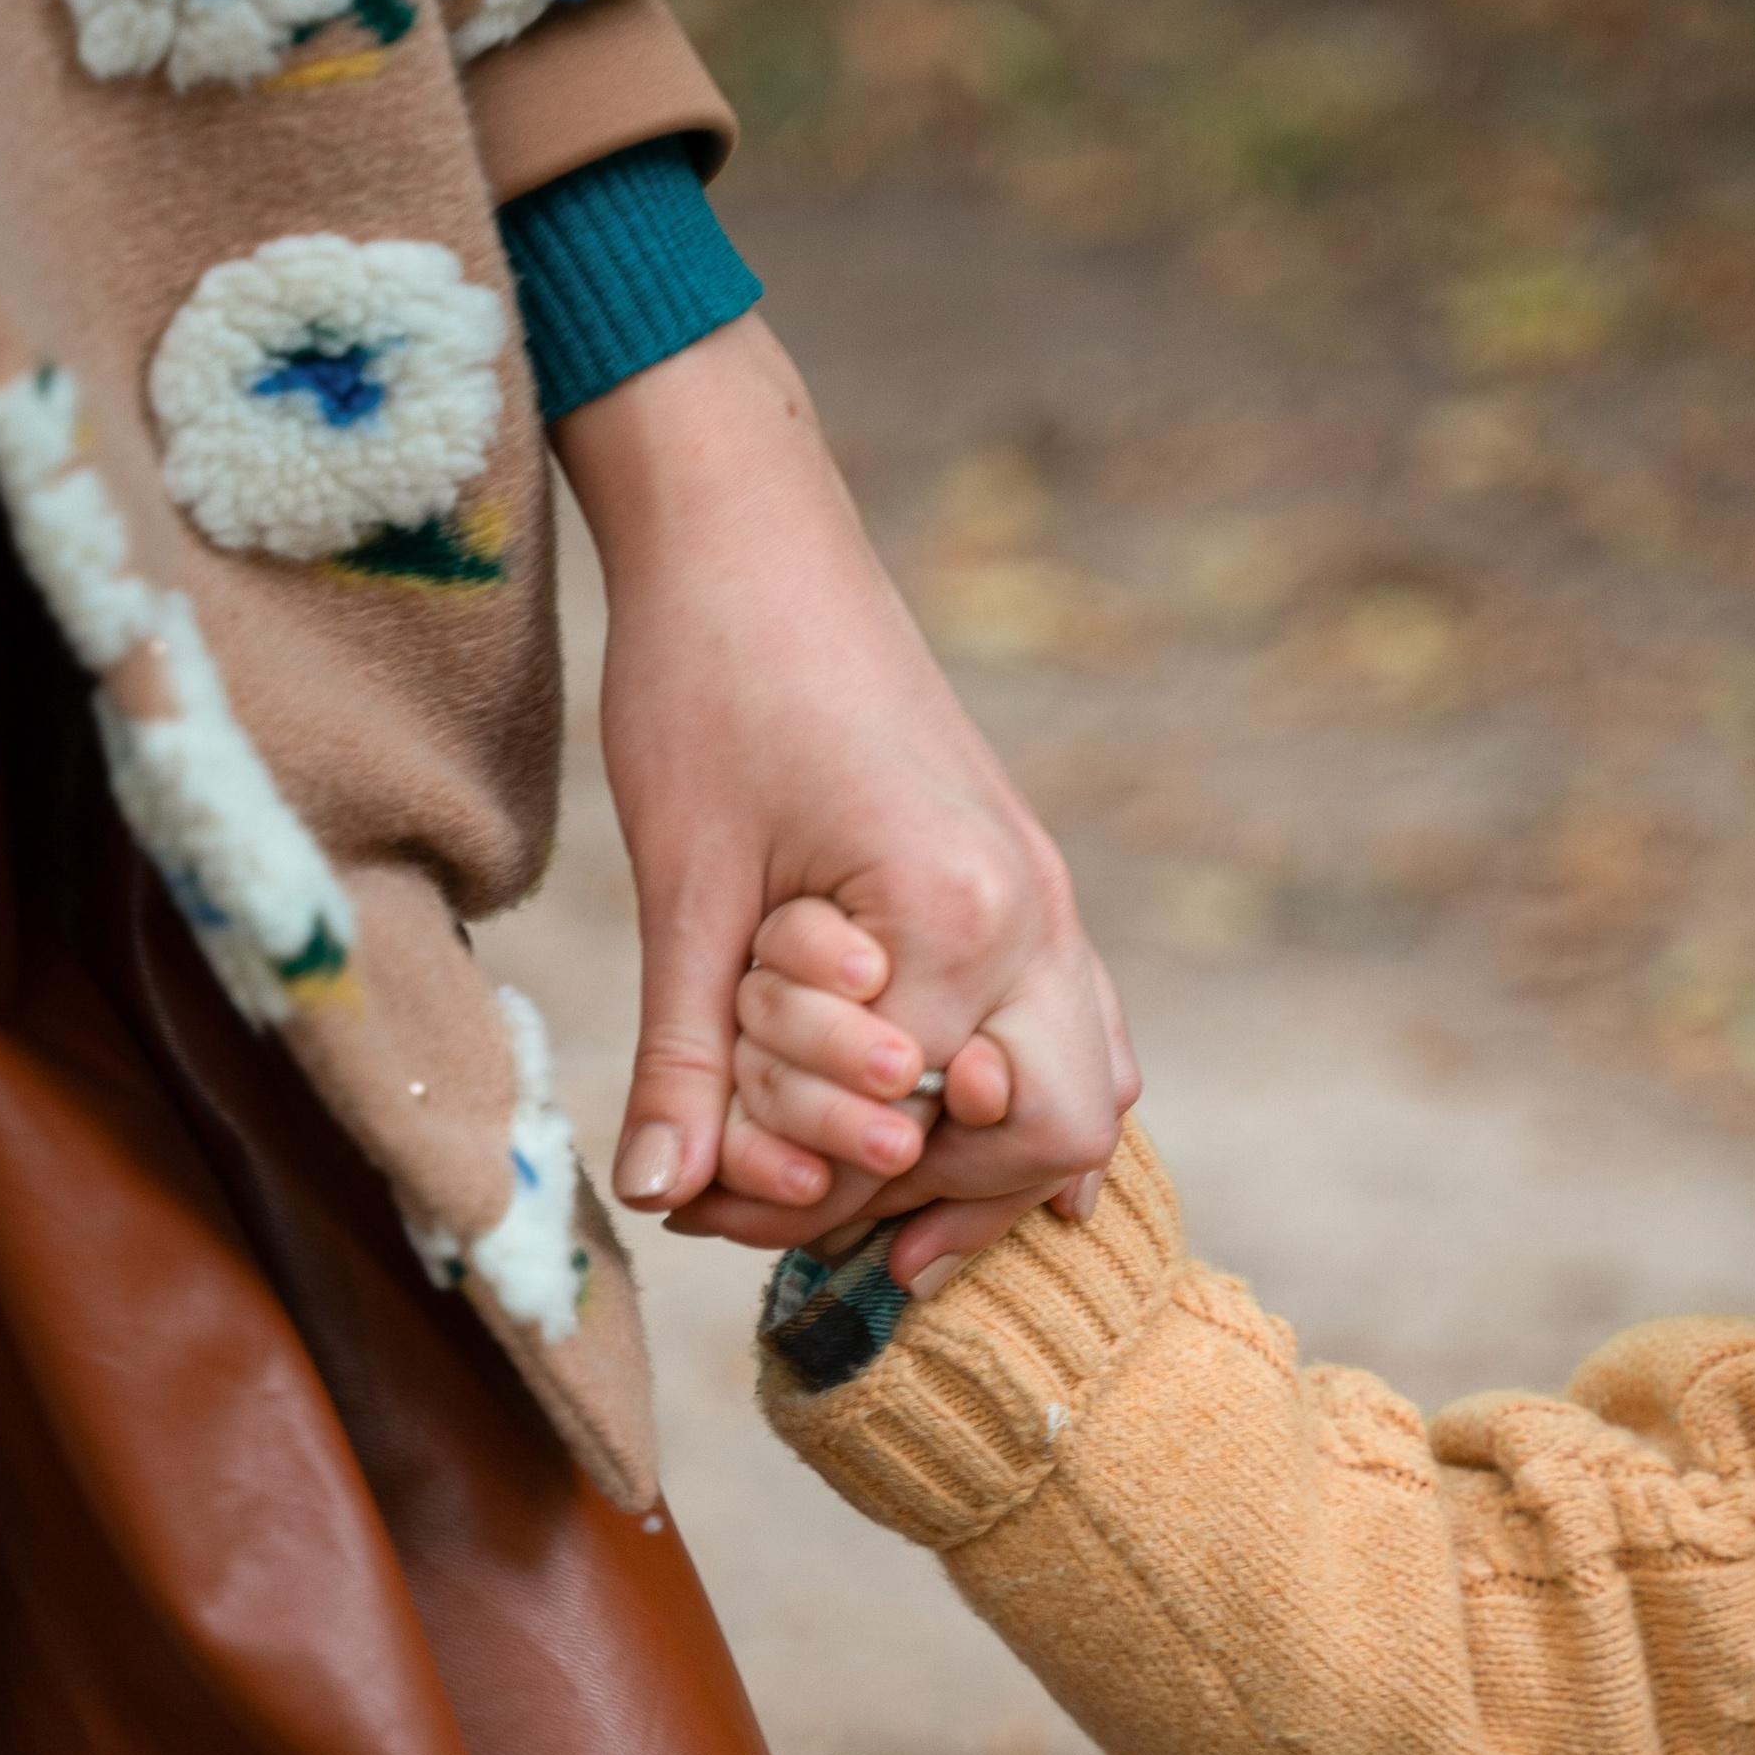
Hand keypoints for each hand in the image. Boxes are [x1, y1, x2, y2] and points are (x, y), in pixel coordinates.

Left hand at [555, 310, 1138, 1243]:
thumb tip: (664, 1192)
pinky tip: (957, 1128)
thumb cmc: (710, 683)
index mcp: (957, 914)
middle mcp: (1037, 912)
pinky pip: (1075, 1023)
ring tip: (884, 1205)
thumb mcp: (687, 886)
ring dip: (992, 1161)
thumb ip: (689, 1053)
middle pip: (1058, 1132)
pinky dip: (1022, 1092)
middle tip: (820, 1217)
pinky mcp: (1026, 877)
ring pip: (1090, 1085)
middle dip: (942, 1200)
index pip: (920, 1133)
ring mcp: (1048, 893)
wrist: (753, 536)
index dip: (816, 1184)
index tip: (719, 1195)